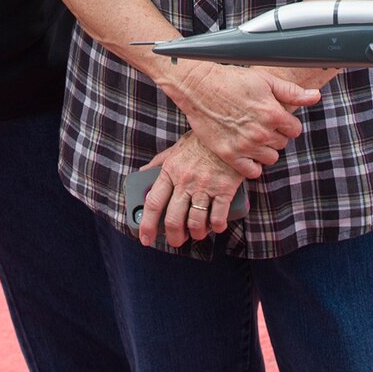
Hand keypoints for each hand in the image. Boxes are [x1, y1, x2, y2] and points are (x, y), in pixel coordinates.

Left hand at [138, 132, 245, 247]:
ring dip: (196, 233)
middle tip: (177, 240)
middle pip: (173, 219)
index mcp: (170, 171)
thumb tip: (142, 172)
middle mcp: (185, 181)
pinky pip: (217, 217)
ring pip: (195, 222)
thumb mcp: (176, 148)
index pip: (153, 203)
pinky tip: (216, 226)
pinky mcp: (224, 189)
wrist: (229, 130)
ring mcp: (205, 186)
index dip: (147, 224)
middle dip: (174, 236)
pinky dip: (216, 227)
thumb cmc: (201, 141)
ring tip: (198, 233)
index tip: (145, 238)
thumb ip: (159, 162)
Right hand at [162, 61, 316, 178]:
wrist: (200, 87)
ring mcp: (245, 146)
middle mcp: (261, 133)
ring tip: (253, 136)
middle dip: (275, 135)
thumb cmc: (232, 80)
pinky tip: (246, 150)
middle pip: (282, 144)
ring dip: (265, 149)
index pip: (295, 130)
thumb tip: (316, 96)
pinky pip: (252, 172)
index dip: (286, 123)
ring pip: (270, 158)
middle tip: (260, 123)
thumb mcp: (265, 80)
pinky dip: (252, 164)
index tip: (275, 117)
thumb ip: (293, 91)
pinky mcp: (229, 155)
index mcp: (273, 114)